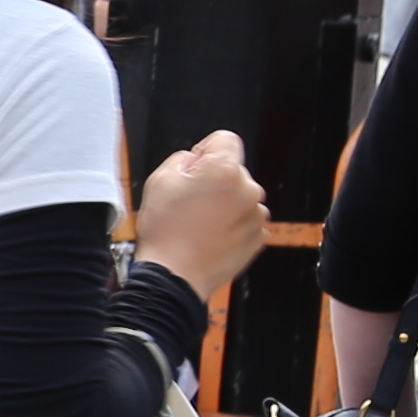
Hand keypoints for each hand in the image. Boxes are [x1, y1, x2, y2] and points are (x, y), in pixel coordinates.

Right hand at [132, 127, 271, 296]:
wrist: (175, 277)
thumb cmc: (167, 234)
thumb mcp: (159, 180)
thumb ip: (183, 159)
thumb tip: (196, 160)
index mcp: (224, 169)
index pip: (225, 139)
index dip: (205, 151)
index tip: (194, 168)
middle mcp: (247, 189)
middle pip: (233, 170)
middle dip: (215, 181)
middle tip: (189, 203)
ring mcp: (256, 215)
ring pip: (240, 196)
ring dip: (224, 204)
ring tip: (198, 223)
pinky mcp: (258, 237)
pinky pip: (245, 220)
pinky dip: (231, 225)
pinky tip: (209, 236)